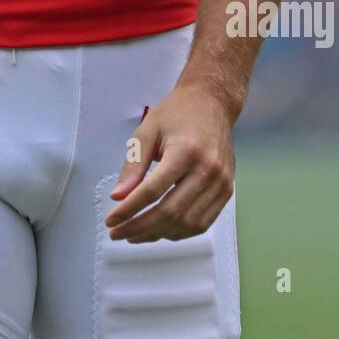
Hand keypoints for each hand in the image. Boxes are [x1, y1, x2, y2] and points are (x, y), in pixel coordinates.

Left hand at [104, 83, 234, 242]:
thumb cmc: (177, 114)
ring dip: (158, 234)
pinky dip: (179, 232)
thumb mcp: (147, 131)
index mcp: (186, 151)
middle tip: (118, 233)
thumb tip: (118, 197)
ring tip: (134, 235)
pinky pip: (202, 222)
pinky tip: (159, 230)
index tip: (111, 220)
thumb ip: (132, 166)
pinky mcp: (226, 191)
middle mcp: (207, 169)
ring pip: (187, 223)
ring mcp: (221, 182)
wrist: (212, 104)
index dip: (129, 210)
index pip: (153, 190)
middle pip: (170, 211)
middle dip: (140, 227)